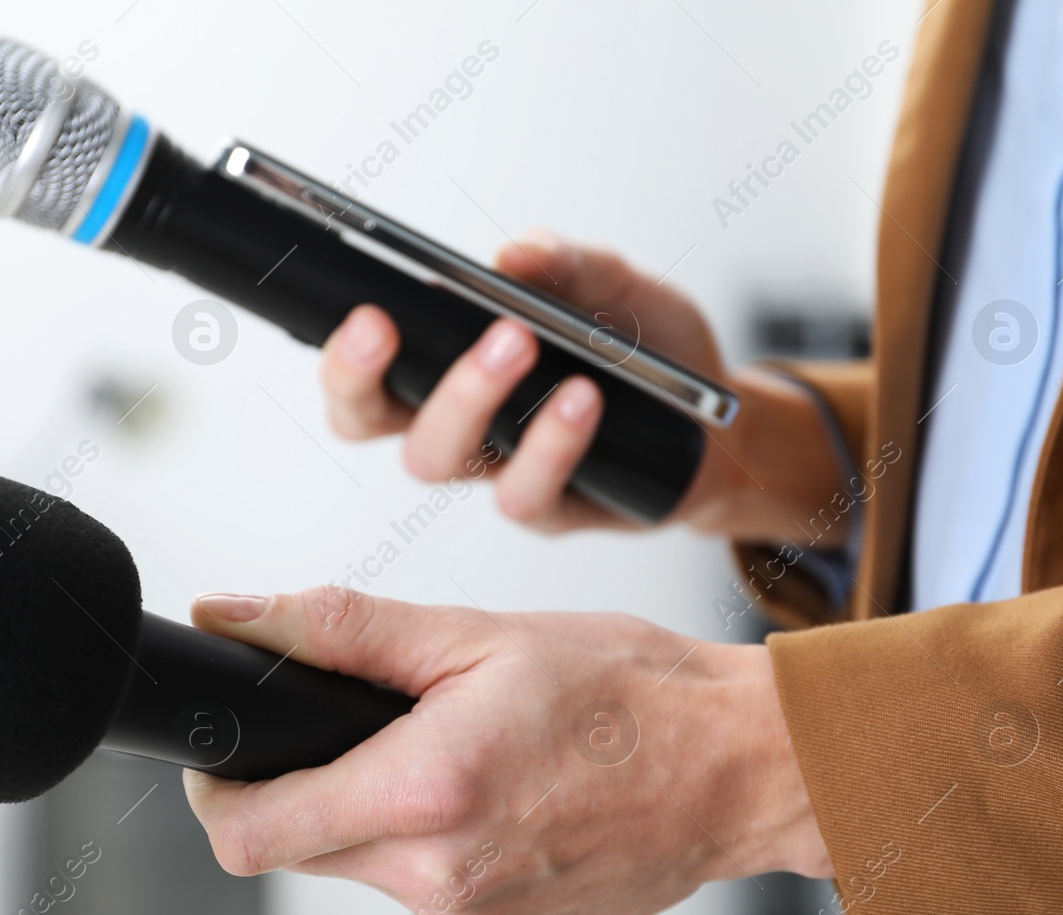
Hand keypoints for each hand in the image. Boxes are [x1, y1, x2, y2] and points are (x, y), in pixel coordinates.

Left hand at [182, 587, 832, 914]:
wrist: (742, 770)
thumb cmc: (632, 693)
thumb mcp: (477, 634)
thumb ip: (341, 628)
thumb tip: (234, 615)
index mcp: (425, 793)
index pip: (249, 833)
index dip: (216, 787)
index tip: (229, 752)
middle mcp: (440, 878)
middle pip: (300, 848)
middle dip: (312, 784)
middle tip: (377, 724)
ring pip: (363, 867)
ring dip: (379, 810)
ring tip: (460, 750)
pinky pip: (421, 891)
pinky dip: (432, 843)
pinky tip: (496, 795)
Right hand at [319, 230, 847, 541]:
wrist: (720, 424)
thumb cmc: (649, 353)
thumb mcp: (615, 286)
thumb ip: (564, 265)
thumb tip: (512, 255)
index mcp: (447, 368)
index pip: (363, 373)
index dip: (342, 355)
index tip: (361, 313)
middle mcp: (459, 427)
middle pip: (371, 423)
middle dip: (366, 378)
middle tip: (387, 326)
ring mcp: (498, 472)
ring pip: (439, 461)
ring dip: (466, 398)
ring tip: (517, 341)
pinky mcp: (552, 511)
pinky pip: (525, 493)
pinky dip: (550, 441)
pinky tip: (581, 398)